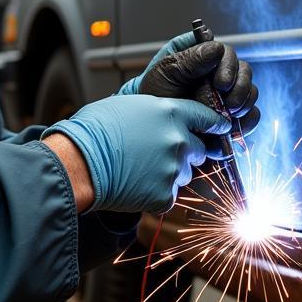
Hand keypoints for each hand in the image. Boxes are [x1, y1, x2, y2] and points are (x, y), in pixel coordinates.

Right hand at [43, 94, 229, 213]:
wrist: (79, 161)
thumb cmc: (96, 129)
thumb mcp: (131, 105)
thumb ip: (159, 112)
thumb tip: (167, 118)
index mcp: (172, 113)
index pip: (208, 118)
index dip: (216, 124)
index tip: (223, 127)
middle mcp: (180, 140)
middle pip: (201, 150)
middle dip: (188, 152)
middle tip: (161, 154)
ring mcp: (174, 170)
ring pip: (184, 174)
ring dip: (170, 173)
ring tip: (140, 169)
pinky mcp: (165, 196)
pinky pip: (169, 196)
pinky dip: (155, 194)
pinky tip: (135, 186)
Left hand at [126, 31, 260, 137]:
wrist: (154, 127)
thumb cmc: (154, 94)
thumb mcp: (167, 73)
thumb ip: (191, 59)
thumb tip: (217, 49)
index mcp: (203, 55)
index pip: (226, 52)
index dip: (228, 66)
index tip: (221, 83)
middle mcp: (219, 72)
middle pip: (244, 72)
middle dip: (239, 89)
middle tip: (228, 105)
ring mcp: (228, 94)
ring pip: (250, 94)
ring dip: (242, 106)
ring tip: (226, 118)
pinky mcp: (233, 116)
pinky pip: (251, 116)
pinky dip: (245, 123)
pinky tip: (231, 130)